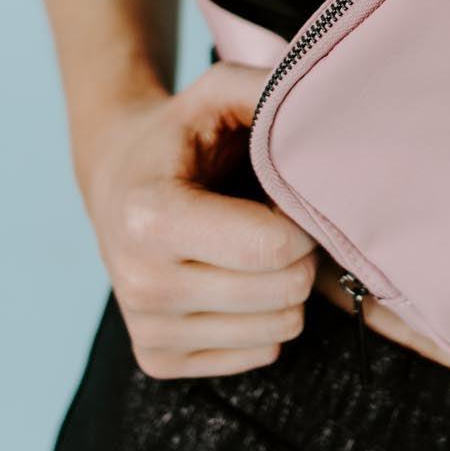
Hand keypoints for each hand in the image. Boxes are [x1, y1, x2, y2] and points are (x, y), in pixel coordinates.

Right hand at [80, 60, 319, 378]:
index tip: (282, 192)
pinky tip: (234, 277)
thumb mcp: (220, 92)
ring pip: (280, 329)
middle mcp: (141, 284)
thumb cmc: (183, 133)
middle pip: (285, 293)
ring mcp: (147, 329)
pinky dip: (264, 316)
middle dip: (300, 252)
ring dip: (284, 285)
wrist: (117, 178)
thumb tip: (331, 104)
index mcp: (151, 218)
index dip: (303, 219)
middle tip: (271, 218)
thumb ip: (271, 91)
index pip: (275, 249)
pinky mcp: (157, 360)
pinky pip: (262, 352)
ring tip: (248, 245)